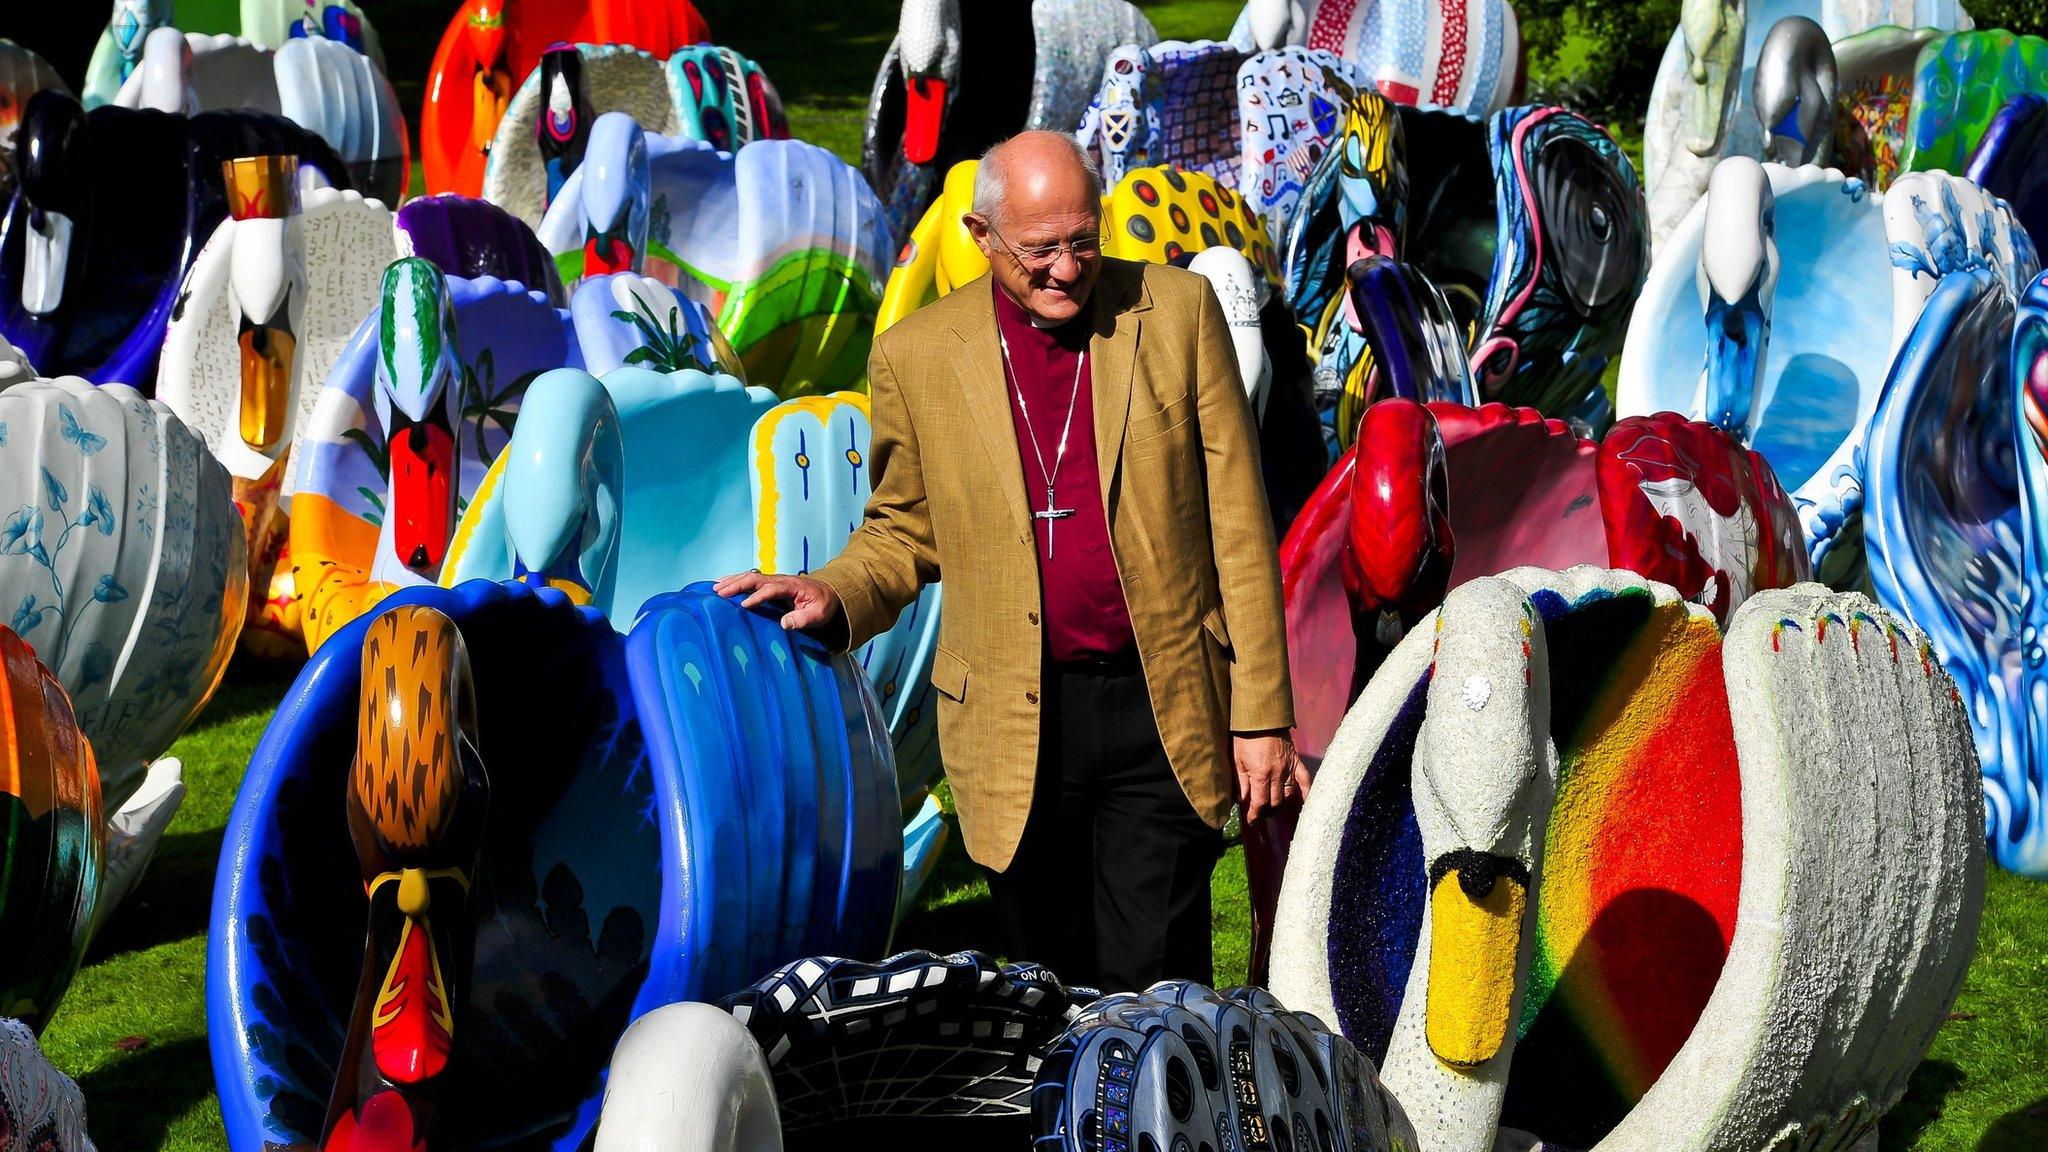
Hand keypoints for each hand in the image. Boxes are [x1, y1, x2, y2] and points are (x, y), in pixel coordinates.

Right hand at [711, 570, 841, 630]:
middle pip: (756, 578)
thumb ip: (803, 619)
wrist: (828, 593)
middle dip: (738, 585)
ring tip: (715, 587)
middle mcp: (780, 580)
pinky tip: (722, 583)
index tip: (744, 605)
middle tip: (720, 592)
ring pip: (750, 577)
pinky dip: (735, 580)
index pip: (772, 589)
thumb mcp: (818, 614)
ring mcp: (774, 580)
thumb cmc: (822, 604)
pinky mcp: (769, 583)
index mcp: (792, 586)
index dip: (758, 596)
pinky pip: (750, 579)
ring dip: (733, 581)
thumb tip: (785, 624)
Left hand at [1233, 730, 1310, 823]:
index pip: (1260, 803)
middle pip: (1275, 802)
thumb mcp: (1236, 759)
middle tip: (1260, 814)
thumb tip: (1241, 801)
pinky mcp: (1296, 761)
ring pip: (1288, 794)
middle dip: (1267, 812)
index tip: (1252, 822)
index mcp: (1260, 775)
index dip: (1255, 815)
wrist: (1262, 716)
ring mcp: (1289, 768)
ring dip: (1281, 804)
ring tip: (1272, 808)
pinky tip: (1305, 802)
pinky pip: (1305, 780)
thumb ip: (1240, 782)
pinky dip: (1306, 792)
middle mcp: (1277, 774)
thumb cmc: (1245, 737)